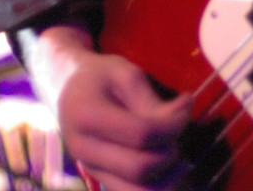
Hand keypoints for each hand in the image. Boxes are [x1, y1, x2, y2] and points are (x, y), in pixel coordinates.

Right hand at [19, 25, 193, 190]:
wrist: (66, 89)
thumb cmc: (98, 75)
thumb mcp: (125, 74)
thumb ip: (152, 101)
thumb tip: (184, 114)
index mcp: (87, 116)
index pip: (140, 134)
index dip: (171, 126)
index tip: (186, 107)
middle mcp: (85, 150)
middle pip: (139, 168)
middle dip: (169, 152)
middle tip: (178, 130)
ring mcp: (90, 170)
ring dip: (167, 178)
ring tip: (176, 153)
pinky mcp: (100, 180)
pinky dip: (155, 188)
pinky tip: (169, 169)